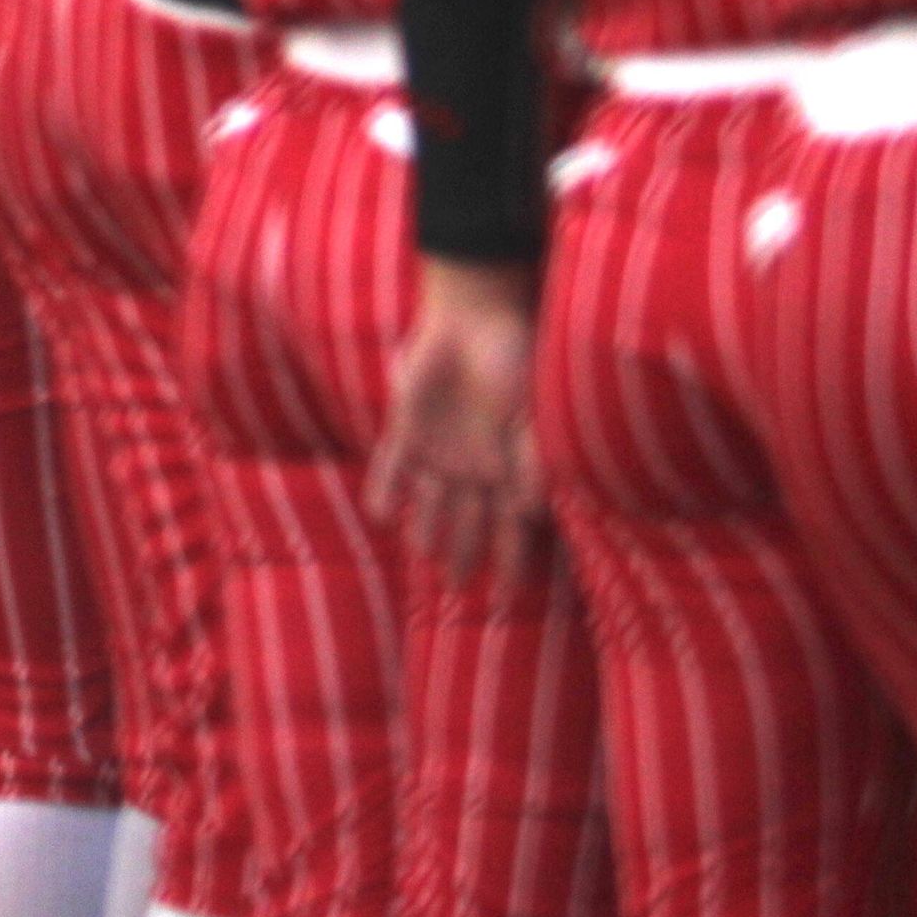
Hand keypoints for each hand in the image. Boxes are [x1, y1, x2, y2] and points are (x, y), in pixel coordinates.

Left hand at [370, 258, 545, 581]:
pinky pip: (392, 465)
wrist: (476, 317)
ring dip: (428, 531)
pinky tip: (381, 515)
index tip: (508, 598)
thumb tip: (529, 512)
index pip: (510, 528)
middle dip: (467, 557)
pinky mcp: (406, 426)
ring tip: (427, 560)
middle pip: (469, 524)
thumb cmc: (516, 363)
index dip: (510, 562)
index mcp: (508, 468)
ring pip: (430, 503)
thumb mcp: (535, 414)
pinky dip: (387, 488)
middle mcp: (472, 467)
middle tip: (461, 593)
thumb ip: (533, 461)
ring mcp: (438, 449)